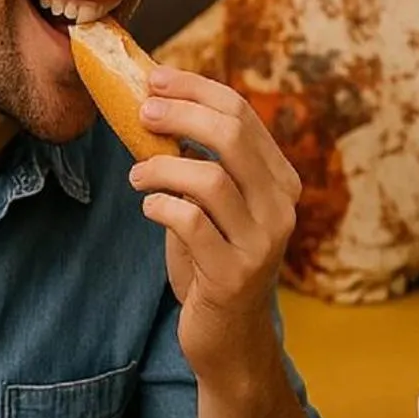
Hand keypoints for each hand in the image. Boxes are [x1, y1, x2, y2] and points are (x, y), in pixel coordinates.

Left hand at [128, 68, 300, 377]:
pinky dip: (161, 206)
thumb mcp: (217, 207)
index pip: (243, 114)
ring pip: (211, 179)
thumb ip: (203, 161)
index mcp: (281, 182)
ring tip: (137, 174)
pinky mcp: (233, 275)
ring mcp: (261, 244)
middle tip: (141, 112)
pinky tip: (150, 208)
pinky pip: (190, 222)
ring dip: (162, 167)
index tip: (155, 80)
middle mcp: (281, 209)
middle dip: (180, 114)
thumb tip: (156, 101)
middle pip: (232, 136)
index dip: (195, 89)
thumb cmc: (212, 261)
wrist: (228, 337)